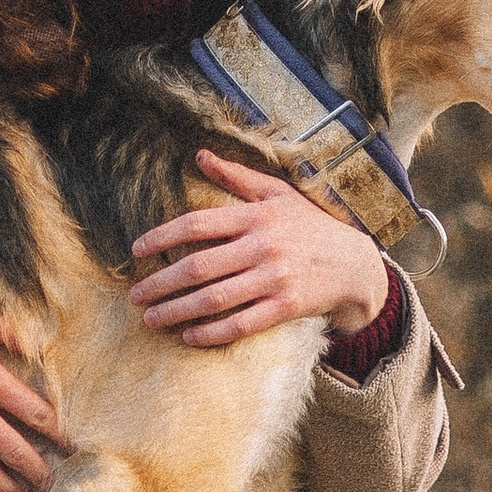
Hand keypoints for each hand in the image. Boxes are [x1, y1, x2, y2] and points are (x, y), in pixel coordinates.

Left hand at [129, 150, 392, 345]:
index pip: (197, 224)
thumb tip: (200, 156)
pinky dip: (212, 332)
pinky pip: (241, 323)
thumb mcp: (277, 194)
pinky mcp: (286, 307)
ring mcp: (275, 278)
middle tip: (135, 295)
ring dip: (177, 310)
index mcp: (256, 215)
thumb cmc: (311, 226)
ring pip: (214, 298)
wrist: (356, 265)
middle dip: (161, 283)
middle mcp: (263, 246)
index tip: (137, 251)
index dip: (162, 237)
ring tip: (151, 319)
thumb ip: (237, 176)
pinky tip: (189, 336)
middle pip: (199, 267)